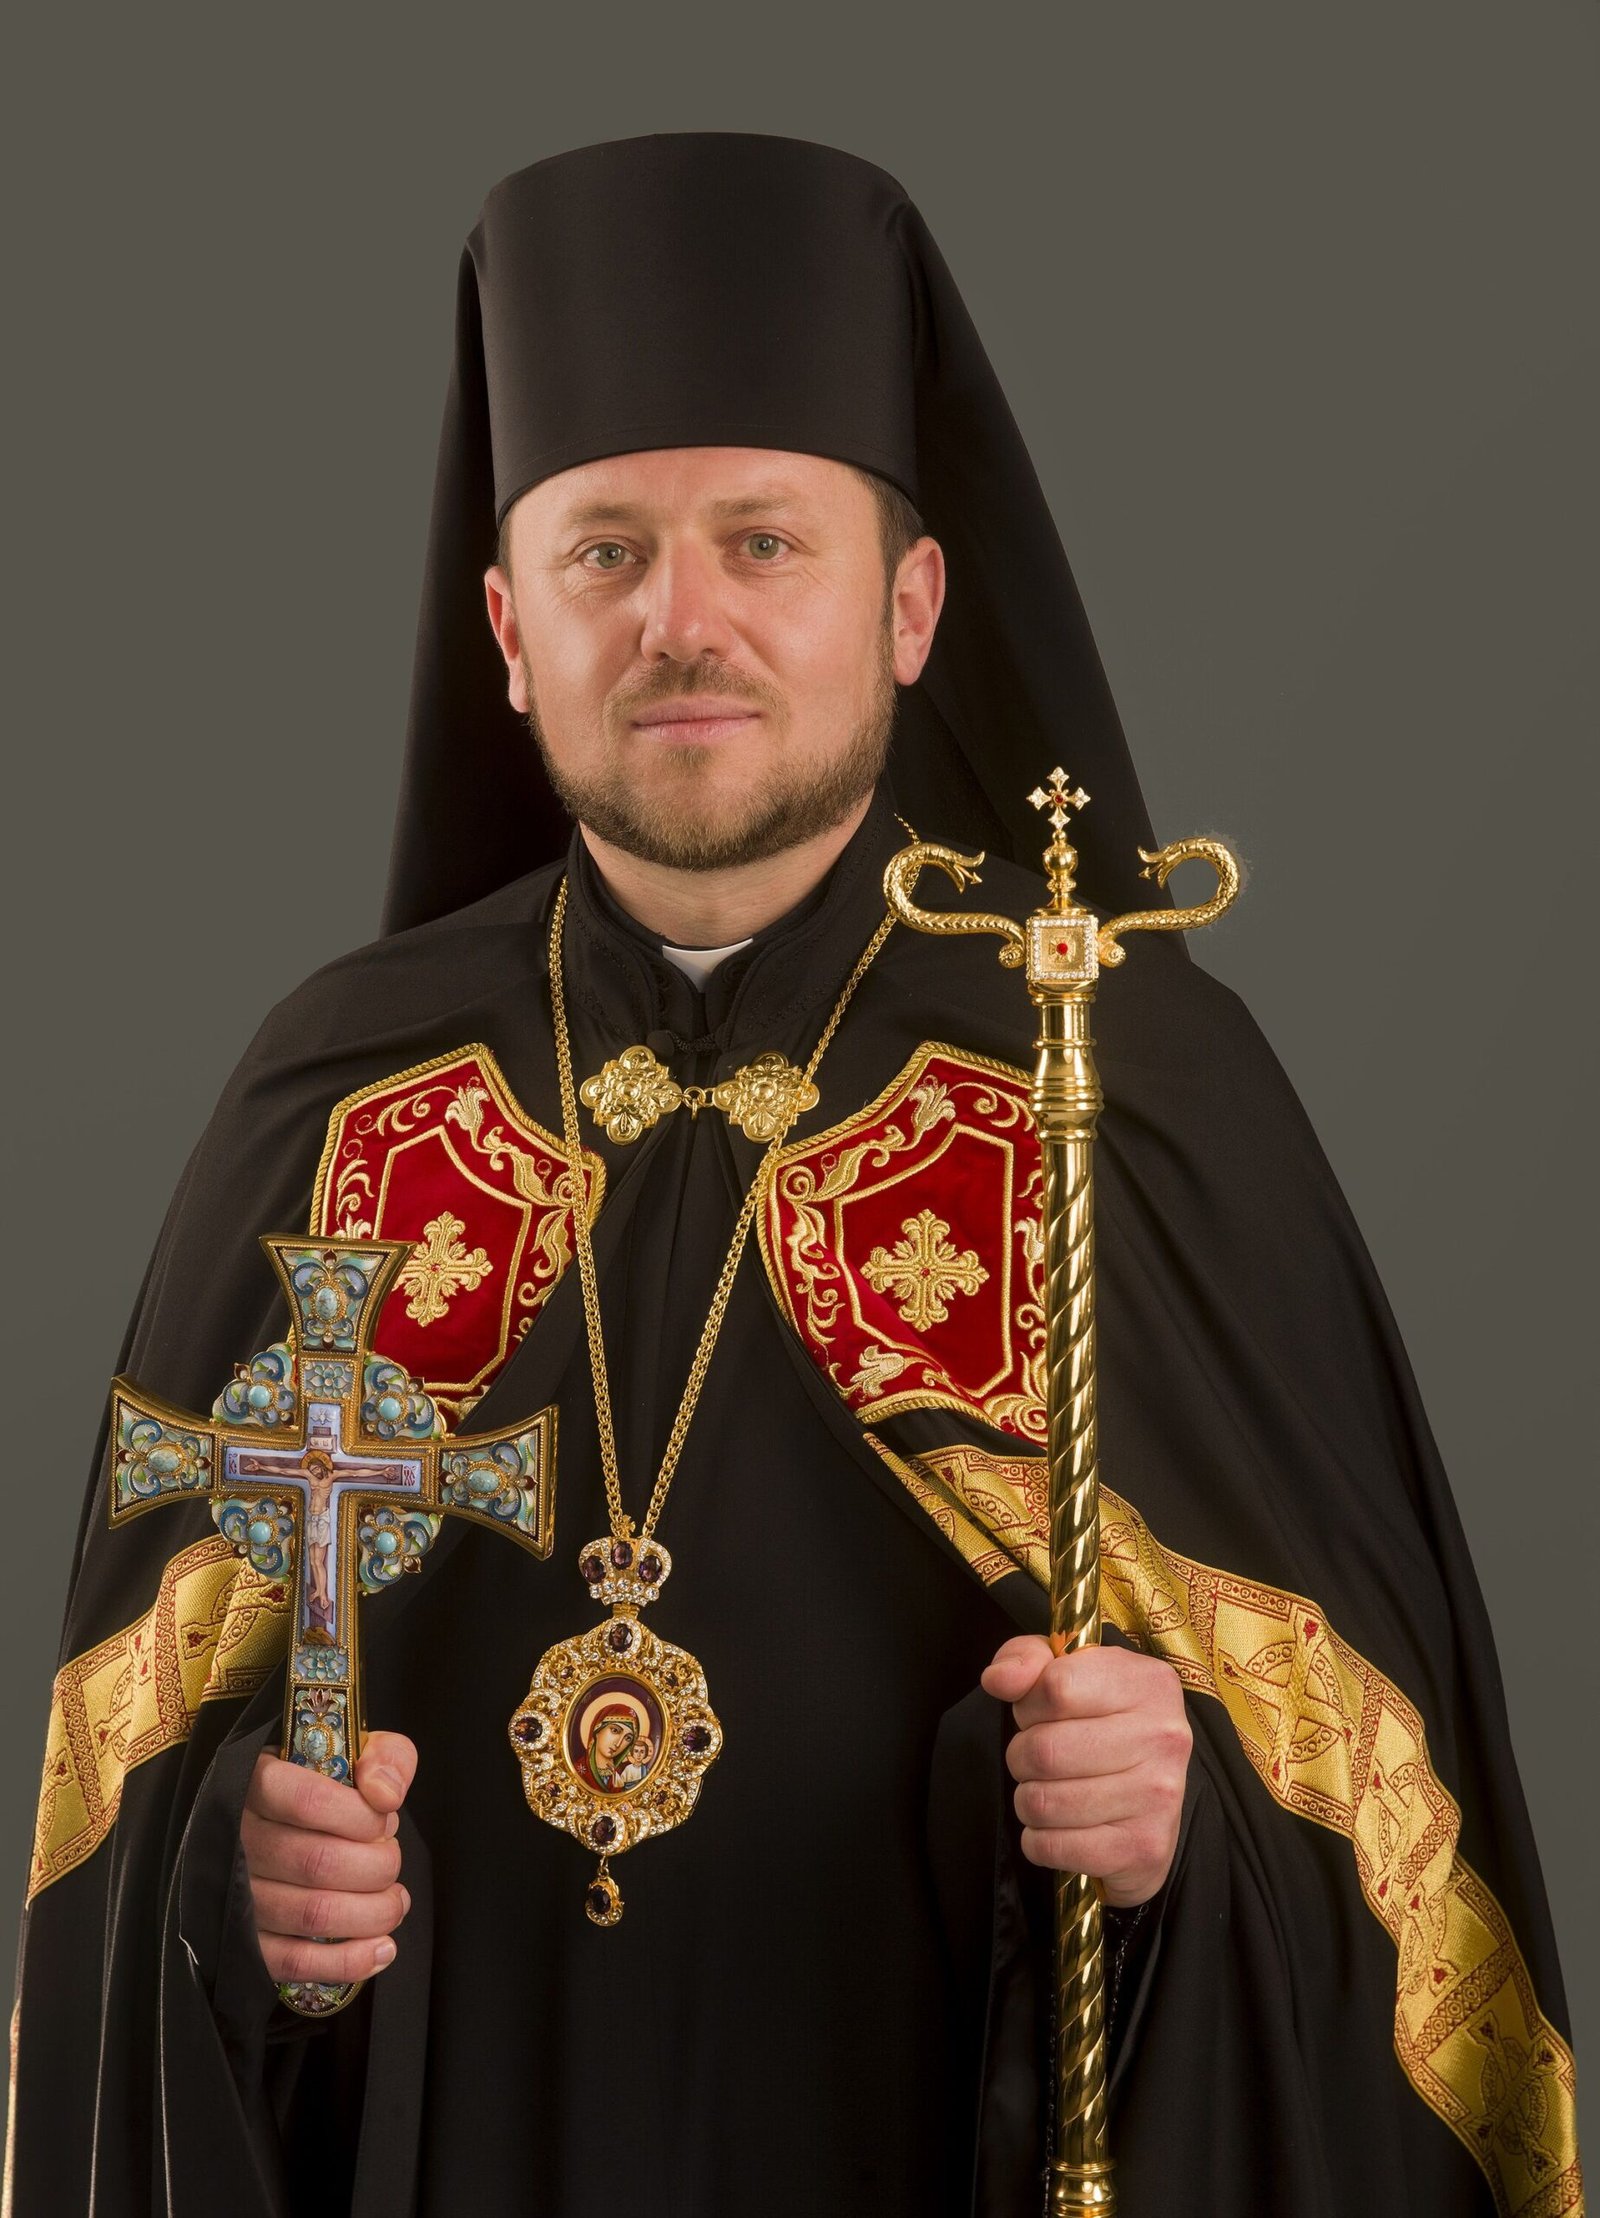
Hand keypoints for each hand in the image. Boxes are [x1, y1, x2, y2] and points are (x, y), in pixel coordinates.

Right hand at [241, 1729, 416, 1986]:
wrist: (285, 1821)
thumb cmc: (327, 1784)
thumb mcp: (359, 1749)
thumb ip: (385, 1758)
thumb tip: (386, 1796)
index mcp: (257, 1782)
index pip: (308, 1801)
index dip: (361, 1817)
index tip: (385, 1822)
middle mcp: (236, 1839)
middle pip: (317, 1863)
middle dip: (377, 1867)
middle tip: (392, 1862)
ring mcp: (235, 1896)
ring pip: (311, 1914)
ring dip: (372, 1913)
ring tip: (395, 1902)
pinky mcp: (244, 1944)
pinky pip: (293, 1961)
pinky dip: (347, 1961)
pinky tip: (382, 1948)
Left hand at [981, 1637, 1189, 1905]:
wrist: (1150, 1799)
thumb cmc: (1099, 1723)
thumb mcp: (1065, 1672)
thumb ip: (1026, 1658)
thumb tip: (998, 1679)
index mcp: (1148, 1683)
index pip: (1057, 1687)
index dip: (1028, 1705)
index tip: (1037, 1715)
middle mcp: (1163, 1737)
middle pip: (1045, 1750)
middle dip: (1021, 1757)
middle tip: (1036, 1759)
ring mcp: (1158, 1796)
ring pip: (1043, 1803)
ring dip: (1029, 1800)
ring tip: (1049, 1790)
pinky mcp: (1145, 1848)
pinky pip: (1053, 1847)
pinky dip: (1039, 1841)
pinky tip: (1059, 1827)